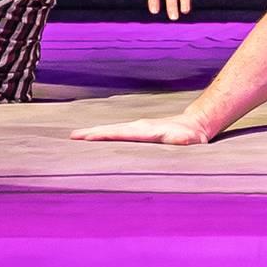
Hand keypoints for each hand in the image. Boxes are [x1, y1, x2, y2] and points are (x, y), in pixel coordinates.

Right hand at [71, 113, 210, 144]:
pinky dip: (102, 135)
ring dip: (93, 133)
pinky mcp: (137, 131)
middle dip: (91, 133)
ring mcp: (136, 128)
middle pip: (110, 130)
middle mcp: (138, 126)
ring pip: (111, 130)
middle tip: (71, 136)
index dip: (103, 136)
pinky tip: (94, 139)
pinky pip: (116, 133)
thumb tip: (182, 141)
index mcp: (145, 130)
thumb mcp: (189, 140)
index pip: (119, 133)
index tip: (86, 138)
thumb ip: (184, 141)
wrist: (195, 124)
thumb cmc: (191, 136)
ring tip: (75, 137)